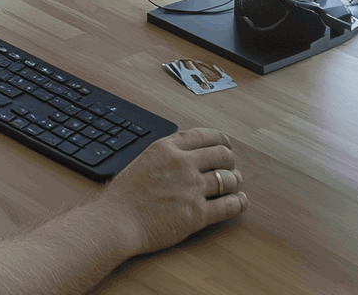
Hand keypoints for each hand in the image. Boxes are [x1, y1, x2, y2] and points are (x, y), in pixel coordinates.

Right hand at [97, 128, 244, 255]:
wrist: (117, 222)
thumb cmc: (124, 196)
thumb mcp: (143, 160)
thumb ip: (166, 154)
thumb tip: (186, 151)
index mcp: (167, 147)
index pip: (206, 135)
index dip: (222, 140)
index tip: (225, 146)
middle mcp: (182, 164)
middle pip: (222, 155)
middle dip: (231, 161)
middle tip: (231, 168)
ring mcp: (192, 188)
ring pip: (229, 179)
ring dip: (235, 182)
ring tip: (234, 186)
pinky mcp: (197, 214)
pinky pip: (229, 205)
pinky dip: (239, 203)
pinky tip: (240, 202)